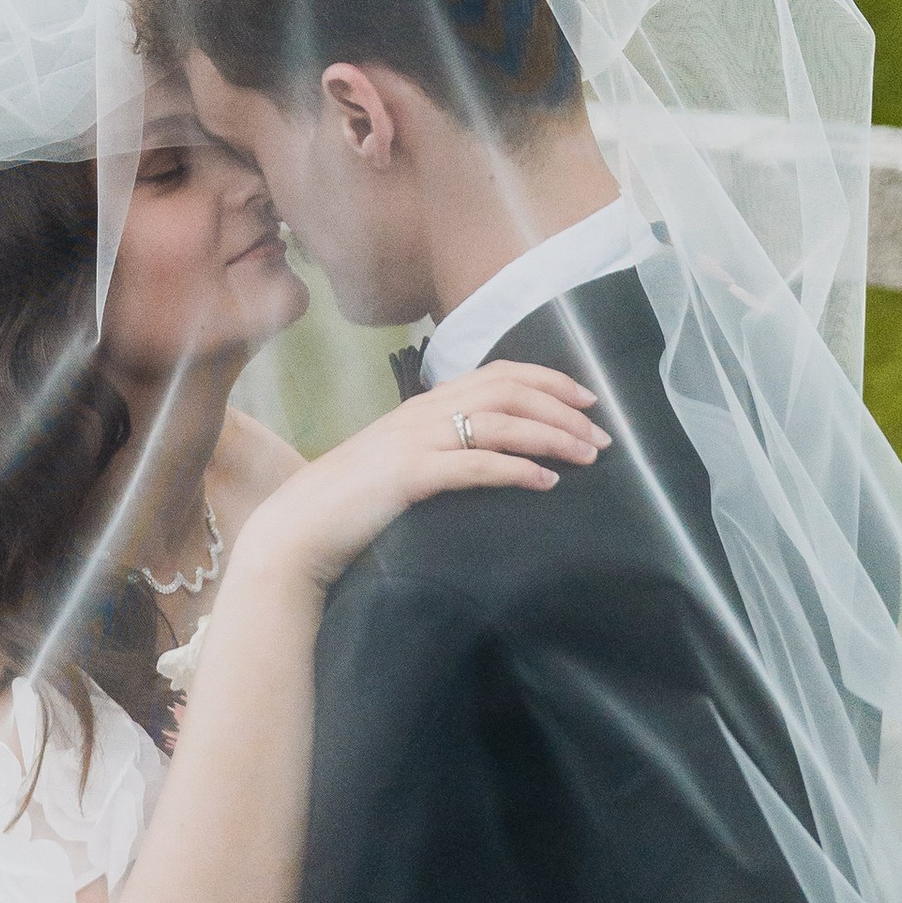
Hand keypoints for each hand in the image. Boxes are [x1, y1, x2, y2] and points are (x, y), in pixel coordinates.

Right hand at [230, 363, 609, 600]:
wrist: (298, 529)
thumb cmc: (351, 504)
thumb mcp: (400, 463)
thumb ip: (440, 449)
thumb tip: (492, 454)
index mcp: (423, 405)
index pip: (498, 373)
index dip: (549, 380)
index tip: (589, 400)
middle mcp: (422, 413)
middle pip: (508, 391)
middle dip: (563, 408)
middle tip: (603, 435)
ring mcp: (414, 441)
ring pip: (498, 421)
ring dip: (551, 436)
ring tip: (587, 456)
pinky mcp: (408, 475)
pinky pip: (474, 464)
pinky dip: (516, 469)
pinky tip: (546, 483)